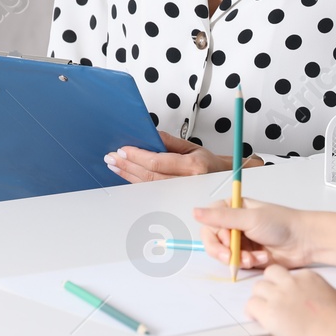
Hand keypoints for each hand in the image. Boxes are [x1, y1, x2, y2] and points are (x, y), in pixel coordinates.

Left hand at [106, 130, 264, 183]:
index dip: (138, 156)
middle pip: (150, 175)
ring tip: (115, 166)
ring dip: (128, 175)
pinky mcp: (175, 201)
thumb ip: (169, 142)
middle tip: (112, 158)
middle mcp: (187, 182)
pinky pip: (152, 191)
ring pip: (149, 185)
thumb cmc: (209, 163)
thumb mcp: (192, 146)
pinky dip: (137, 183)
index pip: (158, 161)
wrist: (222, 180)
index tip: (123, 150)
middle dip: (128, 166)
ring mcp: (181, 194)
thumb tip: (150, 135)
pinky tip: (127, 176)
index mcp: (193, 166)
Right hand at [193, 198, 315, 270]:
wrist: (304, 242)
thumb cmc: (281, 224)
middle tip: (235, 257)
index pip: (209, 223)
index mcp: (232, 208)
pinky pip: (237, 263)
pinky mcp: (248, 255)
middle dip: (225, 252)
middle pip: (213, 241)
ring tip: (255, 257)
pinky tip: (261, 259)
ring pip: (224, 255)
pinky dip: (248, 263)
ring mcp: (240, 240)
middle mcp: (234, 223)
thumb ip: (221, 217)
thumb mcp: (250, 218)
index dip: (215, 236)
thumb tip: (195, 211)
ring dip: (238, 258)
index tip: (227, 242)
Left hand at [244, 265, 335, 335]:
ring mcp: (279, 296)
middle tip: (272, 299)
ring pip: (257, 287)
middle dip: (270, 284)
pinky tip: (257, 319)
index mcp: (309, 278)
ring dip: (259, 298)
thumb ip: (335, 294)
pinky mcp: (269, 313)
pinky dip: (251, 312)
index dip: (288, 286)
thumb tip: (334, 297)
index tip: (289, 296)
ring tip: (262, 311)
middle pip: (271, 274)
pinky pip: (250, 305)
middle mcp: (292, 283)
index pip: (291, 274)